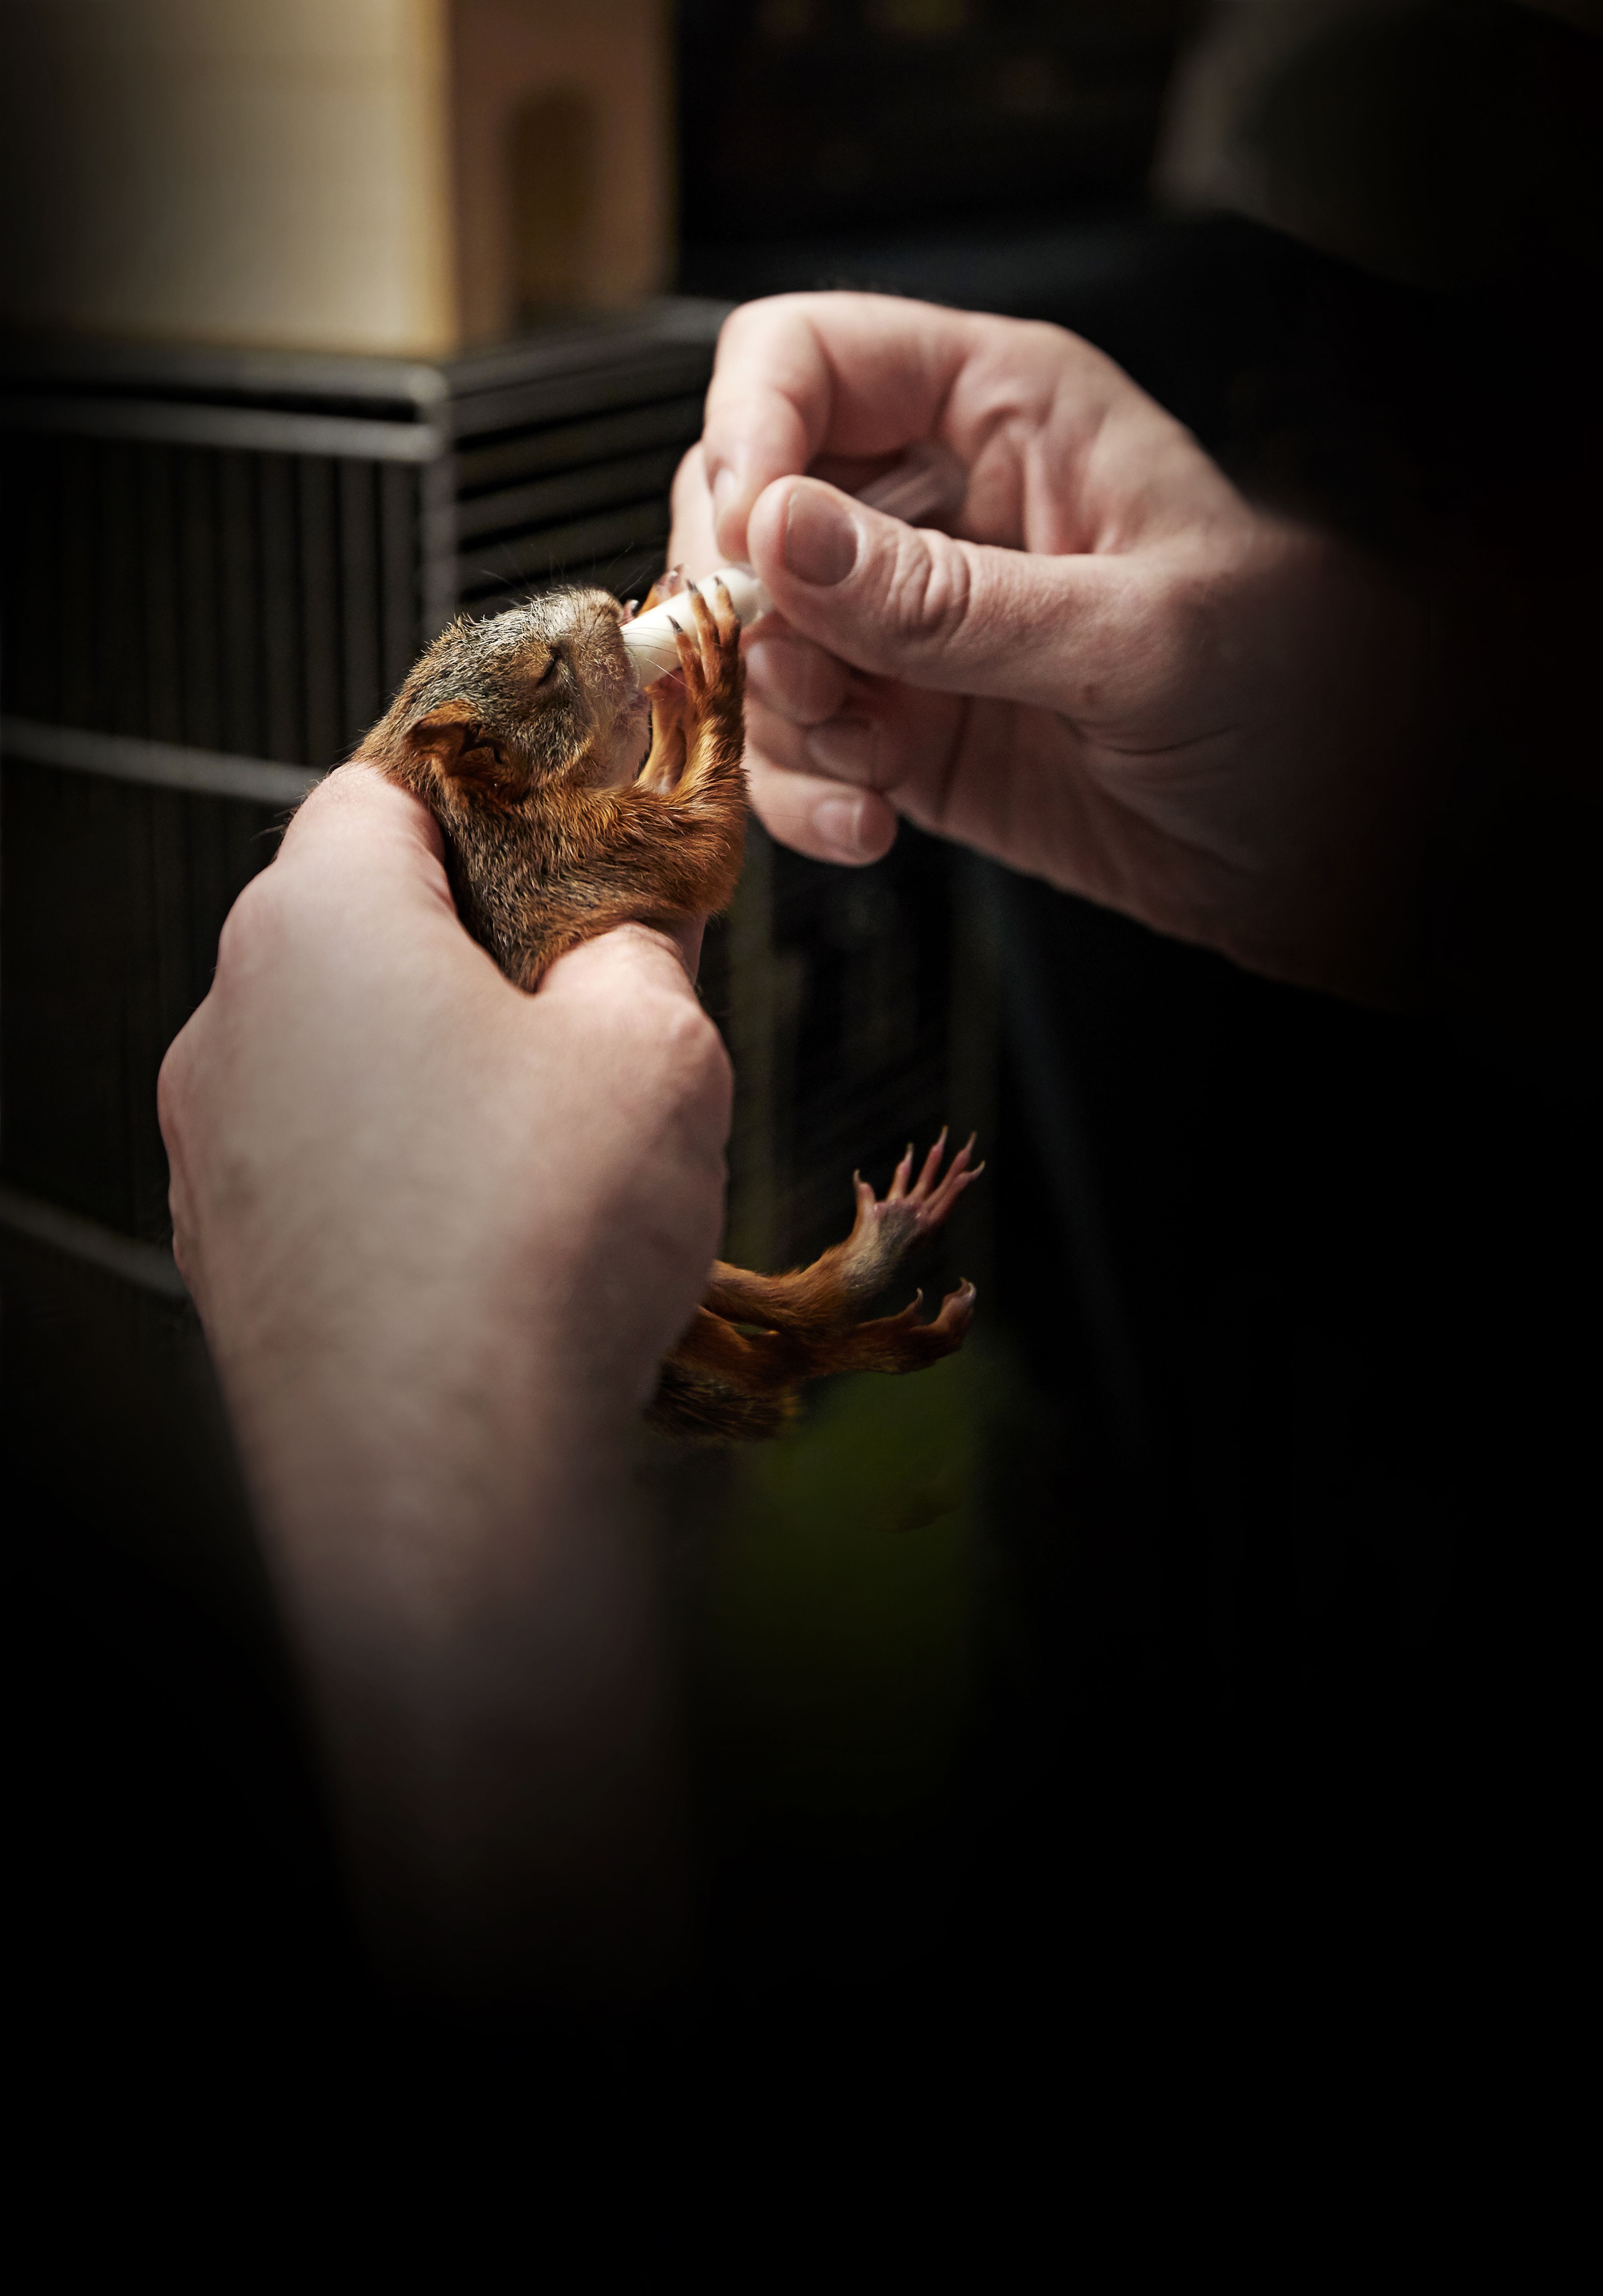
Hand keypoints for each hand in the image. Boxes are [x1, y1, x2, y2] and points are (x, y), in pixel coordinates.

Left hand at [158, 765, 730, 2002]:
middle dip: (478, 937)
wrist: (445, 1478)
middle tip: (592, 992)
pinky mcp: (229, 1249)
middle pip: (357, 918)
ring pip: (338, 1044)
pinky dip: (398, 1157)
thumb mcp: (656, 1047)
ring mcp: (215, 1143)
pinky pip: (322, 1152)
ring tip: (551, 1133)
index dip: (494, 790)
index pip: (386, 782)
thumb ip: (641, 942)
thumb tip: (632, 913)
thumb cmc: (542, 1244)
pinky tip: (488, 1224)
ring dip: (437, 1057)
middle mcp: (231, 1018)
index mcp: (317, 921)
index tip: (574, 825)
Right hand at [673, 293, 1433, 995]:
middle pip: (740, 502)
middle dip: (744, 604)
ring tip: (872, 772)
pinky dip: (805, 795)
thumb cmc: (1284, 691)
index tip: (746, 544)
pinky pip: (792, 749)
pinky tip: (871, 827)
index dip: (750, 435)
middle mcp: (933, 506)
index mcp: (1002, 411)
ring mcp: (905, 625)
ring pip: (751, 641)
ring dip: (780, 721)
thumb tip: (779, 536)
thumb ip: (947, 599)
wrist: (1320, 843)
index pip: (804, 357)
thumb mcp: (1132, 635)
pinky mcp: (896, 731)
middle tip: (803, 683)